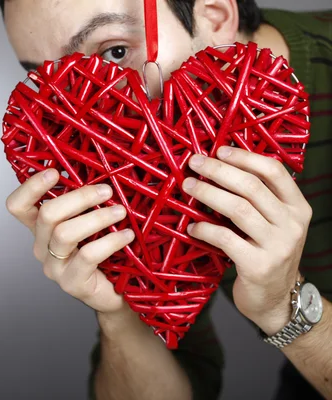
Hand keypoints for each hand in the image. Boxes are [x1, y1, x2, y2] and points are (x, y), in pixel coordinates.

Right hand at [5, 169, 135, 314]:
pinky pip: (87, 256)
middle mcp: (42, 247)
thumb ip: (85, 203)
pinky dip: (110, 241)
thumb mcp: (90, 223)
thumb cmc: (104, 252)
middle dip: (78, 197)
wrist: (115, 294)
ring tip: (120, 211)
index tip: (54, 171)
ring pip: (64, 234)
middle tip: (107, 191)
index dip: (30, 187)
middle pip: (47, 215)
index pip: (18, 206)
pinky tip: (126, 235)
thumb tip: (99, 171)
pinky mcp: (71, 283)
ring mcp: (54, 267)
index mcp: (41, 228)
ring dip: (96, 218)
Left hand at [181, 146, 312, 334]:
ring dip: (208, 193)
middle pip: (252, 186)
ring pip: (238, 209)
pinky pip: (225, 238)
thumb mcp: (274, 224)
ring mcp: (278, 246)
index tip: (218, 150)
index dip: (244, 157)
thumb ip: (259, 200)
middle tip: (193, 163)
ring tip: (187, 186)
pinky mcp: (258, 266)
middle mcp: (292, 224)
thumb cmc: (267, 254)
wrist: (277, 300)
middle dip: (218, 170)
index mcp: (297, 207)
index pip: (274, 171)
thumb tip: (220, 167)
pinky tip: (190, 228)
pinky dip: (204, 229)